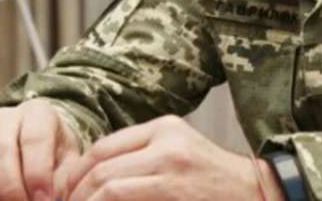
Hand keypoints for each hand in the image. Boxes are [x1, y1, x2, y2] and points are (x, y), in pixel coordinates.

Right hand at [0, 98, 80, 200]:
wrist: (45, 142)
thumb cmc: (58, 153)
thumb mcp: (70, 160)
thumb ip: (63, 179)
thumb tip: (50, 200)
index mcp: (38, 112)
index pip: (34, 138)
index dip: (37, 173)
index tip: (44, 199)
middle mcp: (6, 118)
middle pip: (0, 149)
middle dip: (11, 186)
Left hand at [65, 114, 283, 200]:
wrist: (257, 193)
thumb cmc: (216, 183)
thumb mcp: (180, 156)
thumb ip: (143, 159)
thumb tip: (94, 180)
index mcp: (164, 127)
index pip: (103, 146)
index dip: (76, 173)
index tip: (65, 193)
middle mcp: (165, 139)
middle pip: (99, 163)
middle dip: (73, 191)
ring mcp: (170, 164)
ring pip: (106, 182)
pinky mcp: (172, 188)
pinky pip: (120, 196)